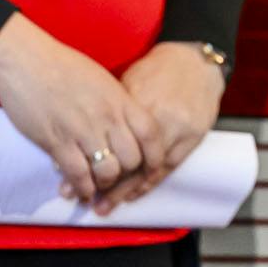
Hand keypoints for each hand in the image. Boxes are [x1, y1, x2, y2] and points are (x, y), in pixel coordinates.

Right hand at [0, 14, 155, 205]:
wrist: (25, 60)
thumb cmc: (62, 65)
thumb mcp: (101, 80)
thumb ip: (116, 103)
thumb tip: (125, 126)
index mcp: (119, 98)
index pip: (150, 133)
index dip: (155, 156)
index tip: (151, 168)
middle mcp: (106, 116)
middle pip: (132, 158)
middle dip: (128, 175)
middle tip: (119, 180)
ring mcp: (82, 130)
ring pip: (107, 171)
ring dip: (104, 184)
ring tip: (98, 187)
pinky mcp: (56, 142)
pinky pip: (77, 174)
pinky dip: (82, 188)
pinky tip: (80, 192)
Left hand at [95, 42, 227, 213]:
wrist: (196, 61)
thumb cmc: (157, 69)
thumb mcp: (128, 82)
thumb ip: (112, 111)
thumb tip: (84, 137)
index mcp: (137, 101)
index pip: (109, 141)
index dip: (90, 163)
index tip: (72, 180)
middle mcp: (158, 118)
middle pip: (127, 160)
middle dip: (105, 185)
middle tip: (85, 200)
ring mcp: (178, 129)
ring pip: (147, 170)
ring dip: (125, 191)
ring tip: (106, 205)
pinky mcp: (193, 137)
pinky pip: (169, 167)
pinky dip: (149, 183)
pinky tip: (134, 195)